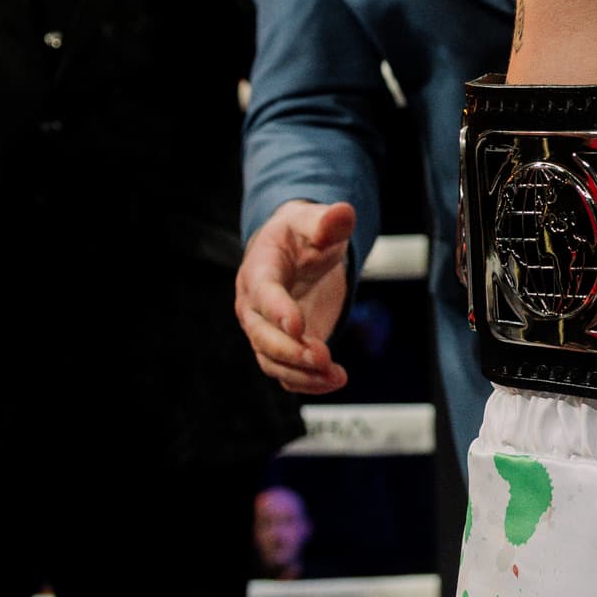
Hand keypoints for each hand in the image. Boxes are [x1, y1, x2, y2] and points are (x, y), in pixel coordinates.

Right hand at [236, 198, 356, 393]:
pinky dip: (307, 382)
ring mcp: (266, 331)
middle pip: (262, 335)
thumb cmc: (301, 236)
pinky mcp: (283, 349)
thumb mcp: (315, 222)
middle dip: (291, 351)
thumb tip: (342, 214)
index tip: (298, 325)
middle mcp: (254, 306)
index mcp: (259, 270)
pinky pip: (287, 374)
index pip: (263, 293)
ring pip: (272, 361)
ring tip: (335, 376)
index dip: (278, 310)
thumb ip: (327, 221)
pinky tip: (333, 381)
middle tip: (323, 357)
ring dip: (301, 373)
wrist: (294, 254)